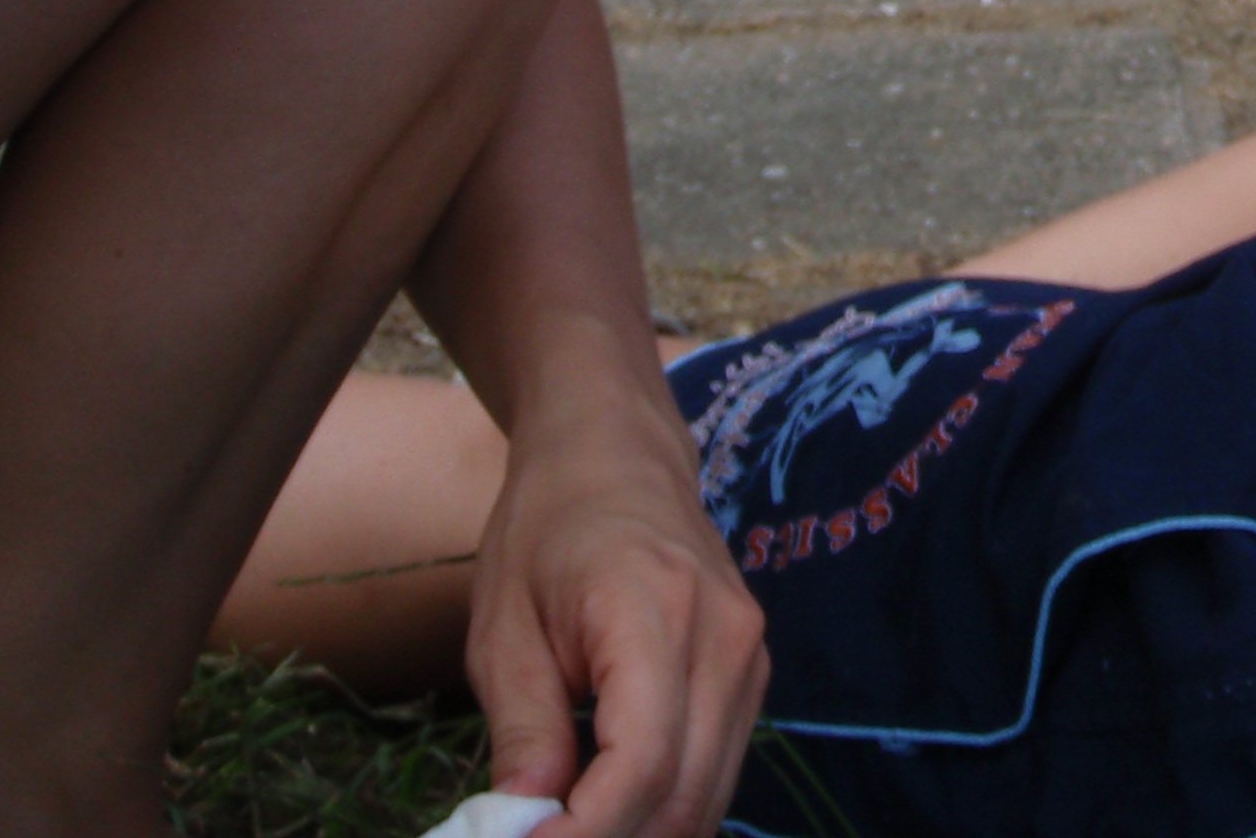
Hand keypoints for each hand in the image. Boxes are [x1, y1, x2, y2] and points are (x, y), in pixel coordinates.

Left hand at [466, 369, 767, 837]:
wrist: (616, 457)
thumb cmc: (544, 530)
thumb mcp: (503, 629)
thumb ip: (522, 732)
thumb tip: (524, 828)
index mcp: (655, 611)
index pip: (641, 764)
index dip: (584, 835)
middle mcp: (725, 640)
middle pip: (683, 799)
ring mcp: (750, 659)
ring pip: (707, 801)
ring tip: (562, 830)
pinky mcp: (752, 676)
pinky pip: (714, 774)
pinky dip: (661, 813)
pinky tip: (604, 809)